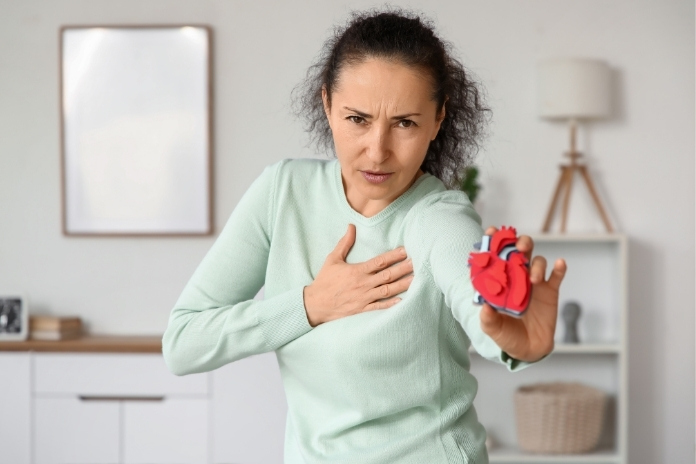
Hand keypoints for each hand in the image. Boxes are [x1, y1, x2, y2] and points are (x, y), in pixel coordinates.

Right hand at [303, 224, 413, 326]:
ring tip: (415, 279)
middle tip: (417, 263)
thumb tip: (351, 227)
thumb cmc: (324, 281)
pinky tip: (402, 300)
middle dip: (403, 269)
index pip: (380, 262)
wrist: (315, 304)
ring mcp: (364, 297)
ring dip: (402, 284)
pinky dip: (391, 304)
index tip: (406, 250)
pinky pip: (380, 306)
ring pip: (387, 290)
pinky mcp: (363, 308)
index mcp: (357, 271)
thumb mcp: (332, 259)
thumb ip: (344, 243)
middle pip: (388, 275)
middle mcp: (363, 284)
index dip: (394, 256)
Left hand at [479, 226, 566, 361]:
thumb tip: (484, 308)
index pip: (494, 256)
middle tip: (519, 247)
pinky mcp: (550, 291)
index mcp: (498, 281)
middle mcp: (516, 276)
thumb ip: (488, 319)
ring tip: (534, 279)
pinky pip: (557, 275)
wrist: (528, 350)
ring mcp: (534, 282)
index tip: (491, 231)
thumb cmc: (506, 335)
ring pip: (537, 261)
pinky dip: (559, 268)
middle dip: (519, 243)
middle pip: (519, 251)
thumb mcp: (493, 329)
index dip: (492, 242)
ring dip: (536, 264)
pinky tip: (560, 263)